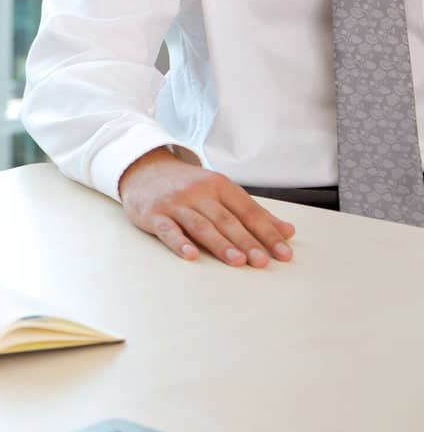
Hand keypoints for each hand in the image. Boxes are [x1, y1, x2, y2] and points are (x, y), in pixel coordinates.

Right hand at [118, 148, 295, 266]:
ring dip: (220, 244)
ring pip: (201, 225)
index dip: (268, 233)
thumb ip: (252, 212)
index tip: (283, 253)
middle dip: (247, 241)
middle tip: (262, 261)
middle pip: (226, 220)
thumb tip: (288, 231)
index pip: (248, 211)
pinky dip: (179, 243)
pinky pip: (168, 230)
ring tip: (237, 261)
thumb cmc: (186, 186)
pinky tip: (191, 255)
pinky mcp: (154, 214)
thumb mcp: (220, 191)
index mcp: (219, 185)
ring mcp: (175, 203)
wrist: (143, 170)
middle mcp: (198, 192)